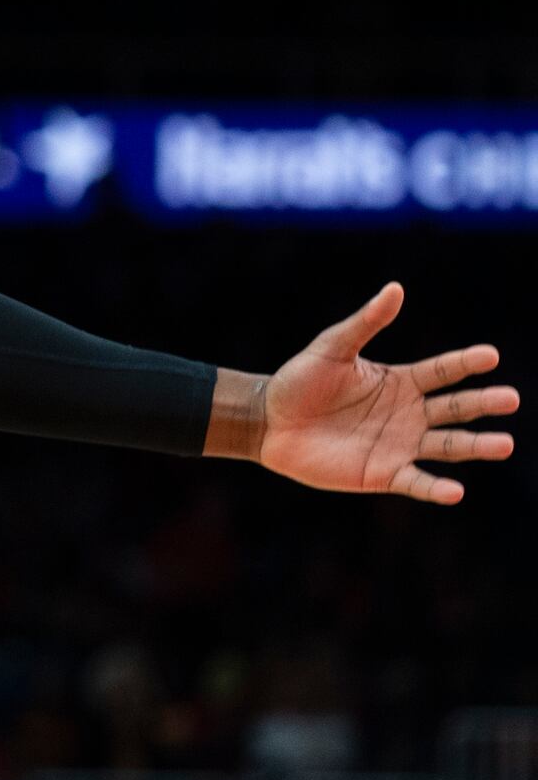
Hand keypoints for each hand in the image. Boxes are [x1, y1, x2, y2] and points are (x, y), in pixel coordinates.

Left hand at [254, 283, 516, 504]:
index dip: (466, 364)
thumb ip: (365, 323)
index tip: (491, 355)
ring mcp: (399, 445)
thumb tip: (395, 288)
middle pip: (455, 408)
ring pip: (447, 445)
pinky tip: (455, 491)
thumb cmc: (299, 381)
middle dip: (483, 403)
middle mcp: (409, 413)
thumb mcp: (332, 348)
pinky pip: (416, 482)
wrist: (268, 422)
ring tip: (505, 443)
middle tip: (511, 398)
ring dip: (476, 446)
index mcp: (400, 381)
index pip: (443, 371)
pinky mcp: (383, 473)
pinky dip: (436, 488)